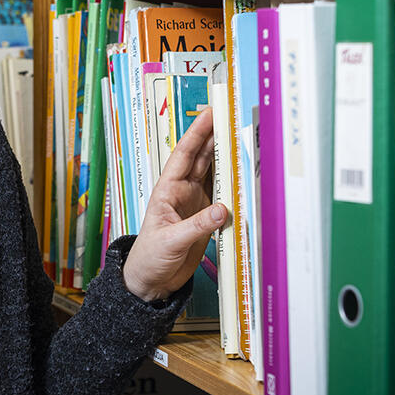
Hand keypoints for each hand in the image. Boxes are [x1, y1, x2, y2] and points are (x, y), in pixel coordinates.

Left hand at [122, 107, 227, 301]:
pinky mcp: (206, 217)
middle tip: (232, 117)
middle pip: (202, 158)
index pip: (184, 155)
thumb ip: (197, 226)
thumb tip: (222, 210)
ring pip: (213, 173)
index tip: (210, 114)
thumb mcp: (171, 241)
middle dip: (215, 136)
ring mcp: (195, 203)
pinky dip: (233, 184)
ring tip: (242, 137)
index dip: (197, 133)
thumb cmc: (150, 257)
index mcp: (167, 190)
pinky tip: (244, 173)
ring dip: (226, 156)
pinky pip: (222, 195)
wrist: (151, 280)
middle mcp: (182, 191)